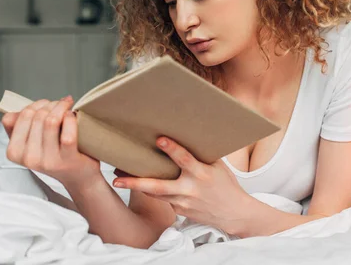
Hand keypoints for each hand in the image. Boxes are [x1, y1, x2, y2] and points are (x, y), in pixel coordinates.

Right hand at [1, 96, 100, 187]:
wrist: (78, 177)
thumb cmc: (56, 155)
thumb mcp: (31, 143)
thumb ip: (19, 127)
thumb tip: (13, 113)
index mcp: (15, 152)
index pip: (19, 117)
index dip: (35, 105)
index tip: (47, 103)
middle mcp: (29, 158)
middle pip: (36, 116)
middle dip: (51, 104)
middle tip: (61, 104)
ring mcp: (48, 160)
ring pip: (51, 121)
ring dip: (62, 108)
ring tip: (68, 108)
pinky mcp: (67, 159)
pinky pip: (68, 133)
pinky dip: (71, 119)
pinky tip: (74, 116)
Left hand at [112, 137, 253, 234]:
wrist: (233, 213)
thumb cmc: (226, 185)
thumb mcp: (218, 167)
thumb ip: (201, 155)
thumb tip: (187, 136)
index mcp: (202, 174)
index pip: (184, 160)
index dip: (172, 149)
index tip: (159, 140)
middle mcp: (190, 190)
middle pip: (159, 186)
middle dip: (136, 182)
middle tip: (117, 179)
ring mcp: (183, 203)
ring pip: (155, 194)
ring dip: (136, 187)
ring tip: (118, 180)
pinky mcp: (179, 211)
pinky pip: (163, 199)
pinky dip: (153, 191)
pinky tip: (141, 184)